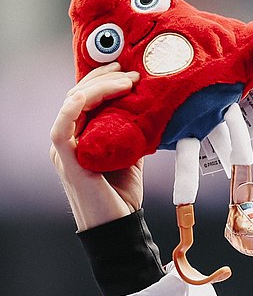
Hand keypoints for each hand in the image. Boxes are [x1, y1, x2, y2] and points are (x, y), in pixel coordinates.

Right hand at [48, 63, 143, 230]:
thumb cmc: (122, 193)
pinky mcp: (66, 160)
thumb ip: (131, 133)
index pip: (84, 98)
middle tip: (129, 70)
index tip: (126, 70)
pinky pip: (61, 129)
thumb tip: (148, 111)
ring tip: (126, 81)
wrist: (119, 225)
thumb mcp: (130, 155)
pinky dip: (73, 108)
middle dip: (102, 77)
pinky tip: (88, 96)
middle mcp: (68, 138)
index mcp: (80, 135)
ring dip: (98, 88)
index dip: (102, 79)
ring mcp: (64, 149)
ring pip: (71, 105)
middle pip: (76, 95)